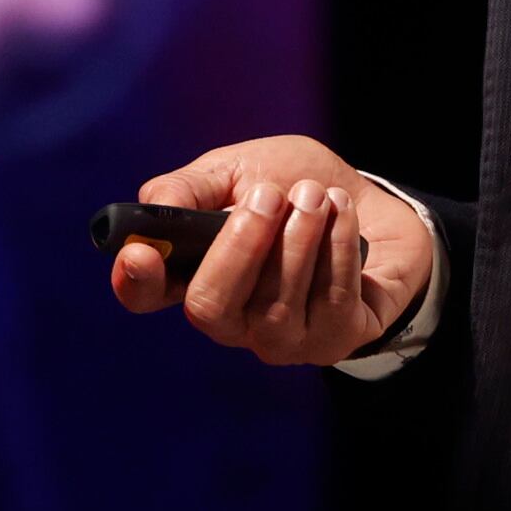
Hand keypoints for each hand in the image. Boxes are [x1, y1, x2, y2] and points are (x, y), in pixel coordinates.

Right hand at [106, 133, 434, 366]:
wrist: (374, 203)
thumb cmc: (295, 186)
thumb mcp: (241, 168)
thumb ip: (193, 186)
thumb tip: (154, 207)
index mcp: (195, 273)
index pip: (146, 296)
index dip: (136, 282)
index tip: (141, 253)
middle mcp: (231, 319)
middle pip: (209, 308)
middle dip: (241, 247)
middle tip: (270, 196)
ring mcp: (281, 340)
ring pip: (274, 309)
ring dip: (299, 239)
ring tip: (317, 195)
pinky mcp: (332, 342)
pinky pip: (330, 304)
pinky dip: (338, 248)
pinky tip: (342, 214)